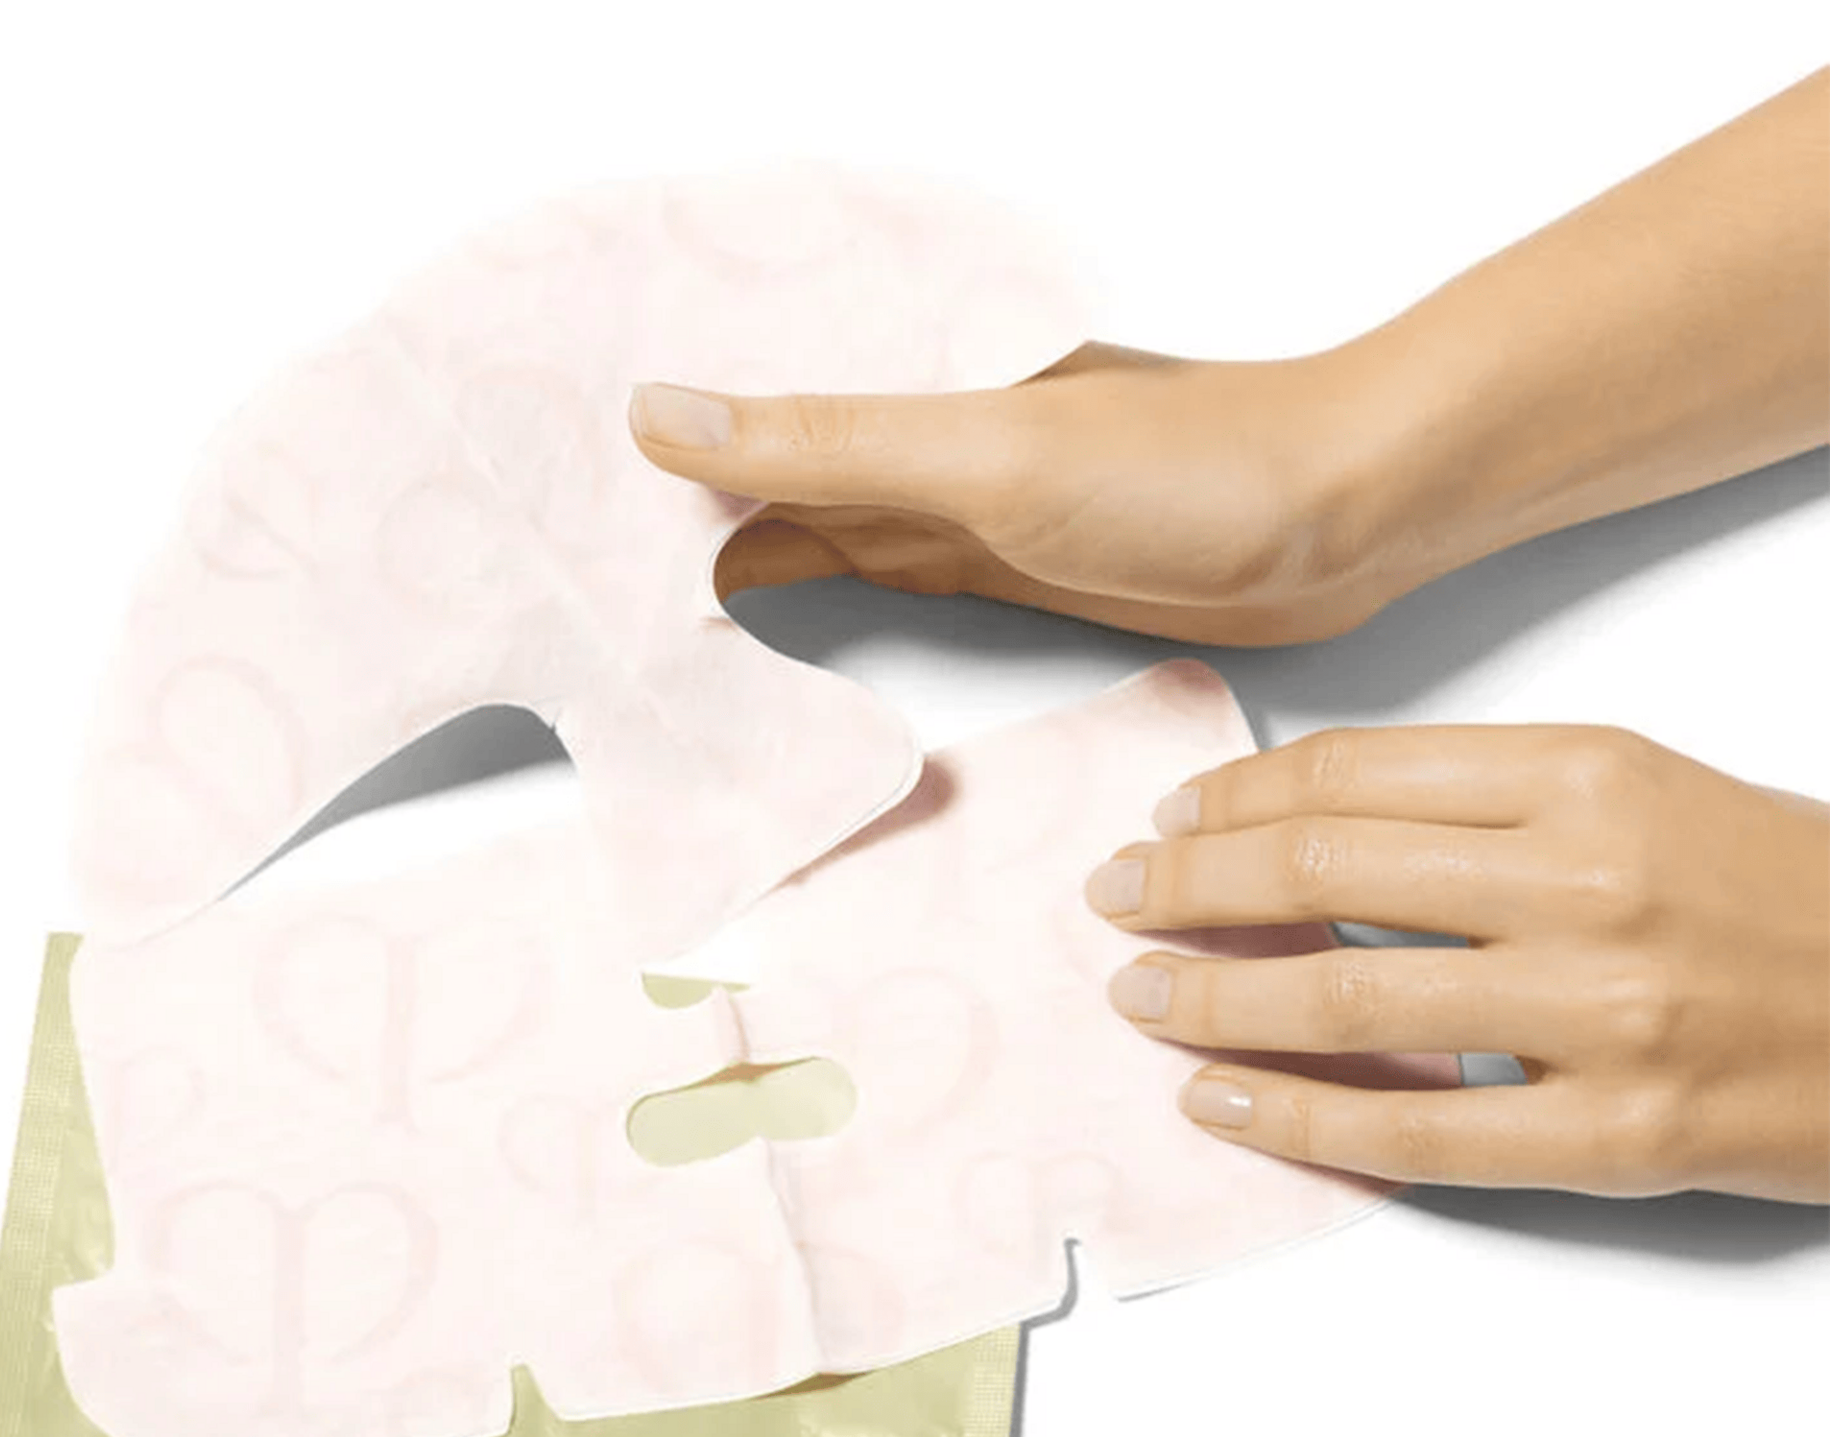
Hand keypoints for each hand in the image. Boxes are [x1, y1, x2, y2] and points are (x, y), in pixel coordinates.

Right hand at [631, 76, 1826, 651]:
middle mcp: (917, 439)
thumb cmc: (1188, 469)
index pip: (738, 402)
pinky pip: (874, 580)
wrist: (1340, 523)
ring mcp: (955, 509)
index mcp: (903, 385)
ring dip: (723, 552)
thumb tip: (661, 413)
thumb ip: (833, 439)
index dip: (642, 431)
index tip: (531, 461)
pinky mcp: (999, 572)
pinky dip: (808, 595)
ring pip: (807, 527)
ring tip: (618, 593)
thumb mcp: (989, 451)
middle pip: (758, 465)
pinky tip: (757, 616)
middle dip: (662, 497)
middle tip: (547, 545)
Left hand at [1084, 726, 1829, 1200]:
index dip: (1235, 797)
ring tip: (1137, 992)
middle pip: (1323, 866)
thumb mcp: (1647, 796)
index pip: (1355, 773)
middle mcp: (1587, 877)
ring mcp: (1602, 1011)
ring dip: (1211, 992)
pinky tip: (1215, 1101)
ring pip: (1344, 991)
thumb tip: (1311, 825)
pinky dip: (1292, 1115)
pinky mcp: (1615, 1132)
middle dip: (1190, 883)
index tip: (1170, 819)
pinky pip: (1411, 1127)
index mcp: (1591, 773)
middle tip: (1116, 899)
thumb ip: (1490, 803)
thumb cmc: (1782, 897)